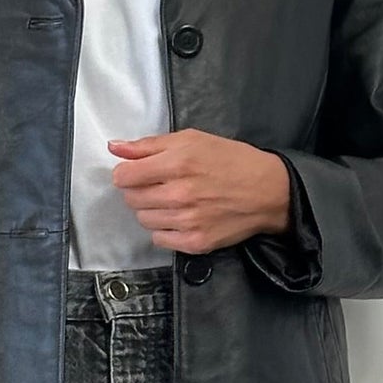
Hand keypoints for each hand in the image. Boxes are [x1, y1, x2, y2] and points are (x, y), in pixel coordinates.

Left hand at [105, 128, 293, 253]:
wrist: (268, 191)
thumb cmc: (230, 160)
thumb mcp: (192, 140)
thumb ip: (149, 145)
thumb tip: (114, 147)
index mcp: (177, 163)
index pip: (124, 176)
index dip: (126, 173)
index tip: (137, 173)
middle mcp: (180, 194)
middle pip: (131, 199)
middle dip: (139, 190)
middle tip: (160, 185)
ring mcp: (187, 221)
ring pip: (143, 219)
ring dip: (151, 210)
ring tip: (173, 201)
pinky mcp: (195, 242)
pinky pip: (159, 239)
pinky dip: (164, 229)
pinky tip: (181, 218)